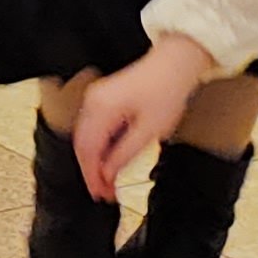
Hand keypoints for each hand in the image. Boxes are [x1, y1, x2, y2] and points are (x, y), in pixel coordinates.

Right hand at [72, 35, 217, 201]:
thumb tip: (108, 174)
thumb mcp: (150, 131)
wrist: (175, 62)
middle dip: (91, 171)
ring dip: (94, 161)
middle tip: (104, 193)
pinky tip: (108, 160)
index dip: (92, 176)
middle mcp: (93, 101)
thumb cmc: (167, 89)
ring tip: (108, 181)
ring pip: (84, 137)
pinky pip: (92, 127)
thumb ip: (125, 155)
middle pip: (81, 144)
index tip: (101, 194)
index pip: (87, 150)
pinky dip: (98, 147)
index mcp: (102, 108)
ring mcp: (96, 98)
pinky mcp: (102, 98)